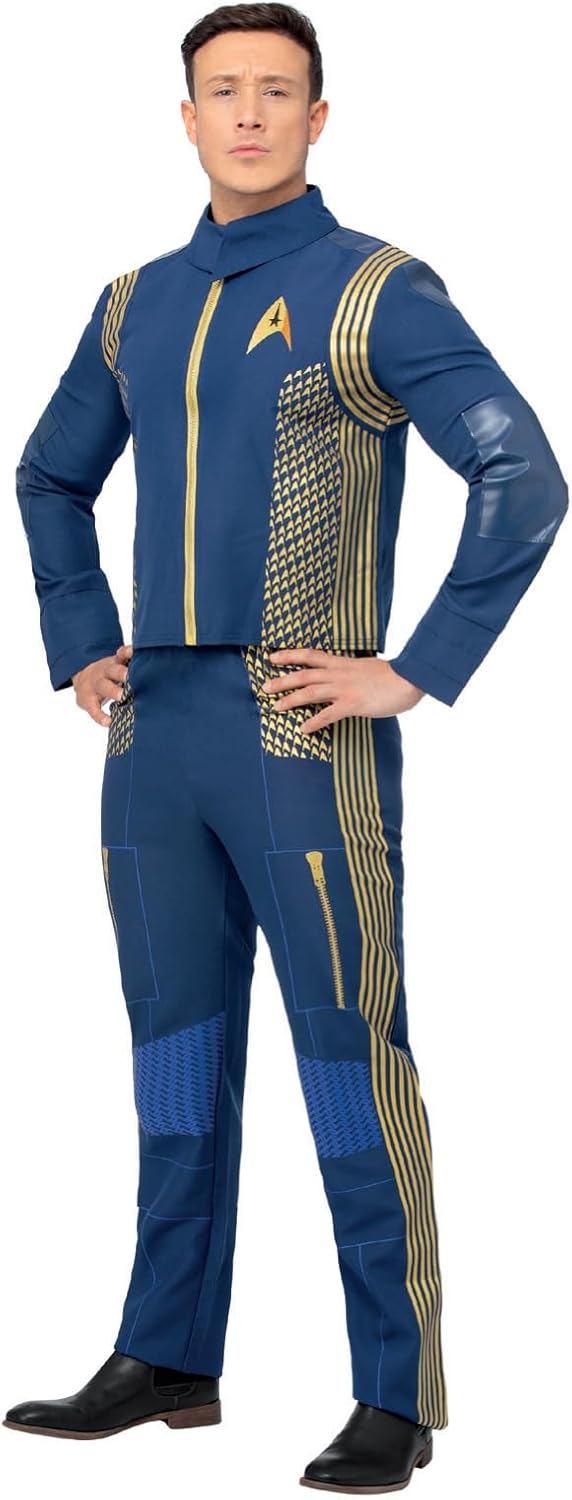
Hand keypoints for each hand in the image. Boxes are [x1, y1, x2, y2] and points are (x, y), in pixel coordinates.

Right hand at [71, 643, 132, 726]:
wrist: (81, 679)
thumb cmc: (108, 675)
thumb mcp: (117, 666)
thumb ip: (133, 668)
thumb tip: (158, 672)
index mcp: (114, 663)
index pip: (121, 654)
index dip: (126, 652)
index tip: (133, 651)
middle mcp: (105, 672)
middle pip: (113, 670)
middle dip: (121, 673)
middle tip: (130, 677)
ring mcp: (96, 685)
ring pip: (103, 686)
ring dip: (113, 691)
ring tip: (122, 697)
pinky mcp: (88, 700)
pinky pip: (93, 709)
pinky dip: (100, 716)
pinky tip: (108, 722)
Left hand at [261, 647, 424, 732]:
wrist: (410, 678)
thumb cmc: (393, 675)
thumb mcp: (367, 667)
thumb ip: (352, 672)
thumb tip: (345, 676)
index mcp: (342, 663)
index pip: (310, 655)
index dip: (289, 655)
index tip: (272, 657)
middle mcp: (339, 674)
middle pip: (304, 674)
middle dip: (282, 680)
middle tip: (264, 686)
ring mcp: (345, 688)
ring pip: (310, 692)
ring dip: (290, 699)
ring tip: (275, 707)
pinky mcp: (353, 704)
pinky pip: (328, 714)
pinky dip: (314, 722)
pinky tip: (303, 730)